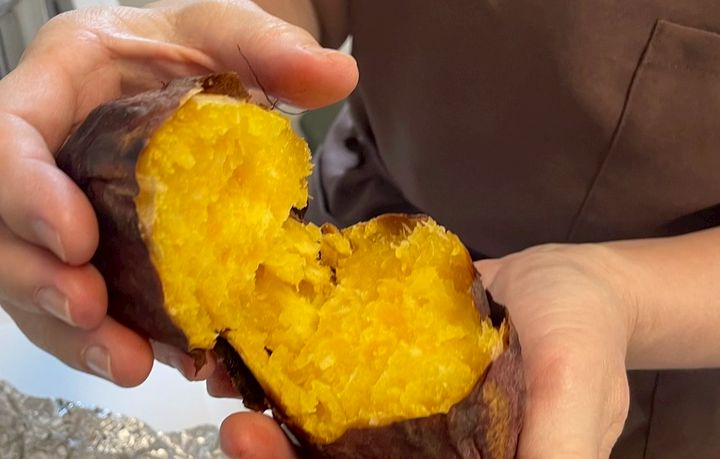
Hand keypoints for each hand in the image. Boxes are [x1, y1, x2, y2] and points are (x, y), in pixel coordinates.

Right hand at [0, 0, 355, 386]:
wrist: (201, 74)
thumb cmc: (198, 47)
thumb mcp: (232, 31)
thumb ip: (273, 49)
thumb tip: (337, 73)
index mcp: (63, 83)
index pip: (9, 136)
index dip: (24, 192)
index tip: (77, 240)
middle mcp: (51, 151)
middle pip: (6, 226)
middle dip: (41, 281)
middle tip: (95, 314)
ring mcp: (69, 205)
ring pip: (38, 279)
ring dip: (76, 333)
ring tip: (132, 362)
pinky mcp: (102, 247)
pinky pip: (90, 300)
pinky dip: (121, 337)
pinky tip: (168, 357)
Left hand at [216, 243, 636, 457]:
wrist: (568, 279)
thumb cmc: (584, 331)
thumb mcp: (577, 389)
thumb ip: (557, 447)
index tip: (276, 458)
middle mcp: (431, 457)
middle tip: (238, 432)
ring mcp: (407, 420)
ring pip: (334, 440)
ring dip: (283, 426)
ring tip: (236, 399)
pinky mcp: (392, 376)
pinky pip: (341, 388)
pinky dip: (303, 380)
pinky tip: (266, 362)